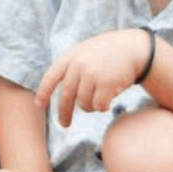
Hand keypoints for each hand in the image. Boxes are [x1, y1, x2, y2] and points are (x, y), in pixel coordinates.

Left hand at [37, 28, 153, 127]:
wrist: (134, 47)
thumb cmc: (109, 53)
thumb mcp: (85, 52)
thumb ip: (72, 68)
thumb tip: (62, 95)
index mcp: (70, 57)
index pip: (51, 77)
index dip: (43, 92)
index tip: (38, 105)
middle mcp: (78, 65)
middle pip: (66, 97)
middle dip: (64, 113)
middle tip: (64, 124)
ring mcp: (92, 74)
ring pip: (84, 104)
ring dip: (91, 106)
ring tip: (100, 96)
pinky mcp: (106, 84)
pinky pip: (99, 106)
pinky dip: (103, 107)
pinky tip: (110, 99)